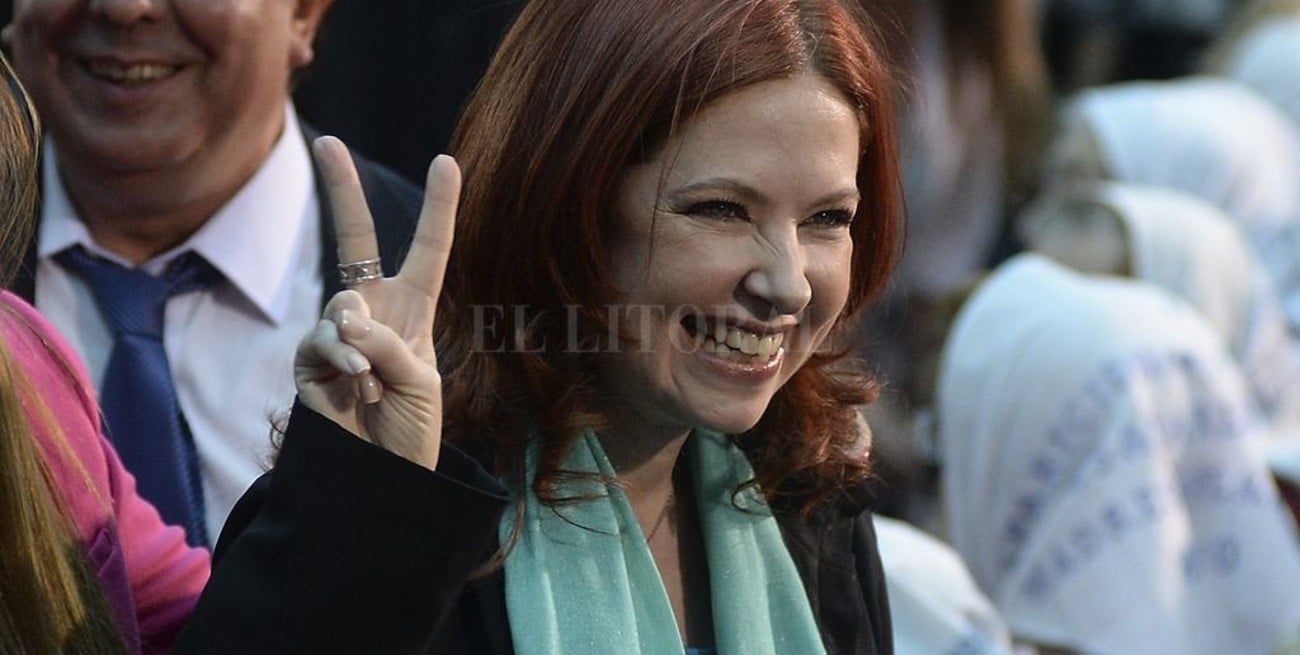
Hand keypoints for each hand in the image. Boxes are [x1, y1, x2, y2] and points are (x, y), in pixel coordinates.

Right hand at [294, 136, 459, 469]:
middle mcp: (373, 310)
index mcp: (413, 310)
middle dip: (341, 190)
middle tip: (327, 141)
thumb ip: (387, 344)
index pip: (428, 250)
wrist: (381, 478)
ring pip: (342, 303)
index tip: (445, 162)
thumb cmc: (411, 431)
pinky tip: (356, 385)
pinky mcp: (309, 358)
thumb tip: (344, 318)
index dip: (438, 207)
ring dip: (360, 342)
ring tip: (373, 381)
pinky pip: (321, 339)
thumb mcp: (419, 383)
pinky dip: (342, 360)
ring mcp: (338, 331)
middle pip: (355, 239)